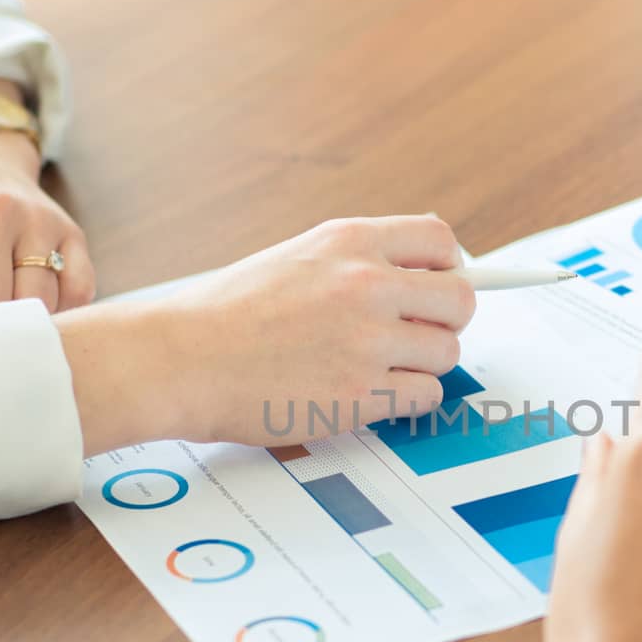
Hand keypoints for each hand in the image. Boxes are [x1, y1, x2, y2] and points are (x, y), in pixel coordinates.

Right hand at [55, 215, 475, 454]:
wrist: (180, 360)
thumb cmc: (226, 314)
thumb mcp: (295, 258)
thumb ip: (355, 261)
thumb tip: (417, 273)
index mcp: (349, 242)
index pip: (440, 241)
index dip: (447, 268)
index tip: (435, 289)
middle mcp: (366, 284)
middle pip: (461, 299)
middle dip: (446, 321)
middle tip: (417, 335)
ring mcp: (367, 341)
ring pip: (447, 353)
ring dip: (422, 365)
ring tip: (378, 369)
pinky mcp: (362, 394)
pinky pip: (425, 397)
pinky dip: (406, 401)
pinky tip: (369, 396)